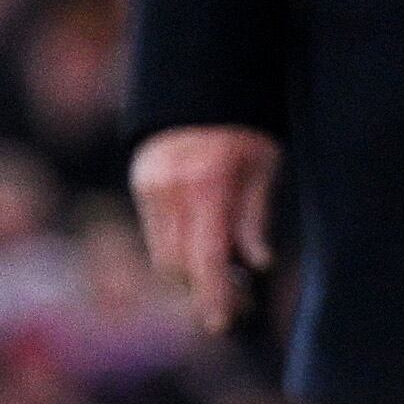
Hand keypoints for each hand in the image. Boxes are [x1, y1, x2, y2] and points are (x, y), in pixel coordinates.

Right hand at [129, 124, 279, 335]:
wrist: (200, 79)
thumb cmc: (244, 126)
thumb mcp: (263, 165)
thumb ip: (255, 217)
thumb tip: (257, 265)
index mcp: (208, 184)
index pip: (207, 257)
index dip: (214, 295)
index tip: (221, 323)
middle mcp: (172, 188)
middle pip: (178, 266)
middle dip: (204, 291)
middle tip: (239, 302)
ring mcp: (150, 185)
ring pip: (162, 255)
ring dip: (190, 275)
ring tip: (225, 275)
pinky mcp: (140, 183)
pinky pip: (156, 235)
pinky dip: (178, 250)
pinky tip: (203, 245)